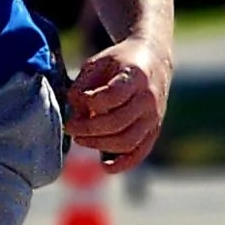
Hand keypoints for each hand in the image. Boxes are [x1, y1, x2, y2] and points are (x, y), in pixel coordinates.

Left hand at [65, 37, 169, 169]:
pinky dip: (123, 163)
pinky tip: (105, 166)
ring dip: (99, 145)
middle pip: (117, 123)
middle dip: (88, 129)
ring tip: (80, 139)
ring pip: (127, 141)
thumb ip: (82, 86)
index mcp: (135, 76)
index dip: (89, 102)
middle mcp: (149, 98)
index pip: (111, 97)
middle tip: (70, 127)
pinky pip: (140, 152)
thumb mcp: (98, 63)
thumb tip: (74, 114)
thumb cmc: (120, 61)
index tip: (75, 101)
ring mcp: (154, 116)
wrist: (154, 58)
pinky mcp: (155, 129)